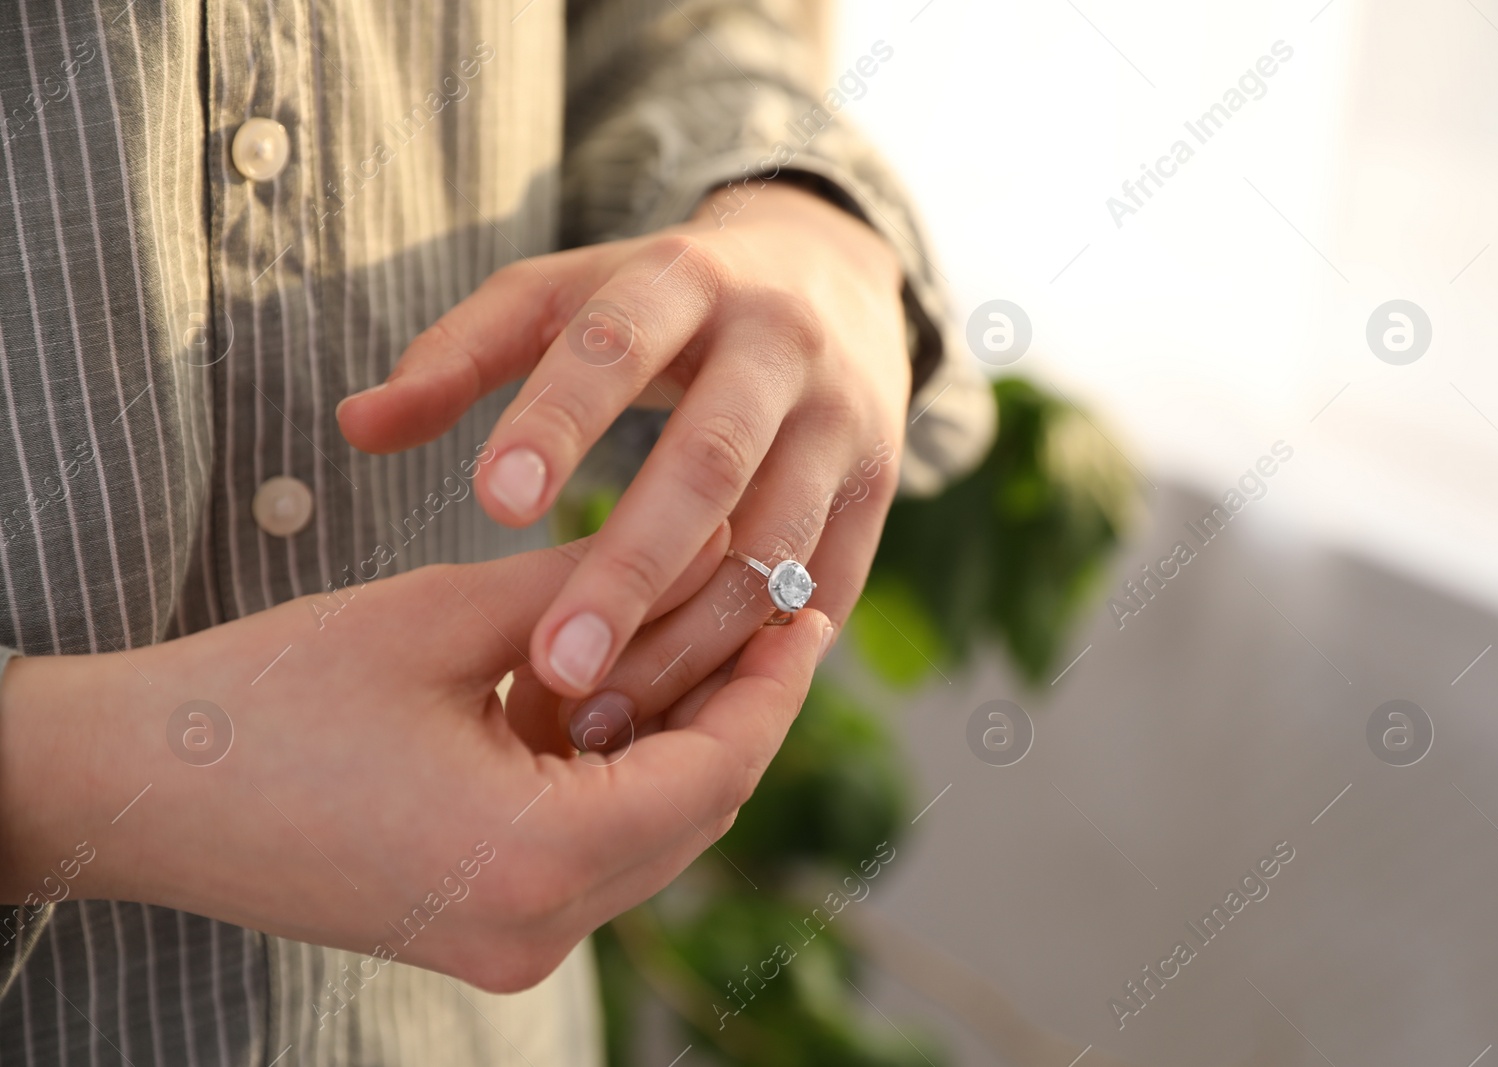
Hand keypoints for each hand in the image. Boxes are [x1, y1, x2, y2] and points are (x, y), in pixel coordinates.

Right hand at [0, 536, 831, 991]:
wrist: (129, 788)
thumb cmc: (270, 694)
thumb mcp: (448, 619)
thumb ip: (589, 588)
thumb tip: (705, 552)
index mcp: (536, 859)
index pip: (717, 773)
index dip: (773, 684)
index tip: (806, 606)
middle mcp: (537, 930)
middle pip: (695, 809)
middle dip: (732, 702)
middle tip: (758, 605)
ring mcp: (506, 944)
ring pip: (648, 830)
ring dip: (671, 733)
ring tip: (680, 627)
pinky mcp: (478, 930)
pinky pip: (589, 848)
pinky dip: (611, 770)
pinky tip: (598, 686)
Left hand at [337, 183, 909, 699]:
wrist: (831, 283)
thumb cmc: (663, 302)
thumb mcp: (568, 296)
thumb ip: (463, 354)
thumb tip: (355, 426)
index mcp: (689, 277)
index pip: (620, 342)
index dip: (558, 420)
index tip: (492, 504)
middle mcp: (781, 347)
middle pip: (712, 461)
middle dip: (634, 568)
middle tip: (553, 668)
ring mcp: (843, 423)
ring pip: (774, 544)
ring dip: (693, 638)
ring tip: (602, 718)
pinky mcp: (878, 492)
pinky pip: (820, 588)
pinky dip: (753, 654)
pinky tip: (679, 711)